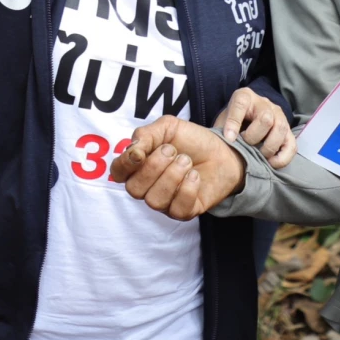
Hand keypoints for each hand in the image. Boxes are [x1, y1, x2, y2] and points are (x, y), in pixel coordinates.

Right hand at [110, 115, 245, 219]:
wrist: (222, 152)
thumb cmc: (192, 141)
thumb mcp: (168, 127)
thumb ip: (146, 135)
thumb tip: (132, 153)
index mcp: (139, 165)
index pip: (118, 172)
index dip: (125, 165)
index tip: (141, 153)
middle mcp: (148, 187)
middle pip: (134, 189)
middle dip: (154, 167)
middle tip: (173, 151)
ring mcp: (164, 202)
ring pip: (154, 201)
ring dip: (173, 176)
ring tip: (187, 161)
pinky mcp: (183, 212)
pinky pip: (177, 209)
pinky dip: (187, 189)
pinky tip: (195, 176)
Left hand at [213, 87, 296, 168]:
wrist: (249, 118)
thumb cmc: (233, 121)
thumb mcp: (224, 121)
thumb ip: (221, 130)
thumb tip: (218, 146)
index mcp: (245, 97)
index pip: (240, 104)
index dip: (234, 122)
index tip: (229, 139)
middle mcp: (264, 103)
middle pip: (266, 118)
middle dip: (254, 137)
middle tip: (246, 146)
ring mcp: (279, 116)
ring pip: (280, 129)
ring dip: (268, 147)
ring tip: (258, 155)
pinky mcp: (288, 131)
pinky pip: (291, 145)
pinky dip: (282, 158)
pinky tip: (270, 163)